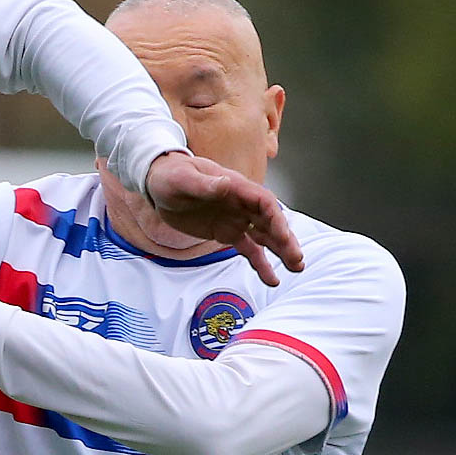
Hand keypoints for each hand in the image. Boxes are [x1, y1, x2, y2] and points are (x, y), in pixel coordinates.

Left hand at [145, 152, 303, 285]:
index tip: (284, 237)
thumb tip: (225, 184)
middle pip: (270, 221)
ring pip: (264, 236)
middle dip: (285, 239)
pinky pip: (248, 249)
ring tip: (296, 268)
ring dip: (281, 251)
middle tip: (297, 259)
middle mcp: (241, 203)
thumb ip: (203, 184)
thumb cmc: (170, 175)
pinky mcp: (227, 232)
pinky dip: (260, 263)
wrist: (158, 184)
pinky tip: (272, 279)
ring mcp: (236, 219)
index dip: (276, 219)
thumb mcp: (182, 179)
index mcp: (234, 187)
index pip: (264, 202)